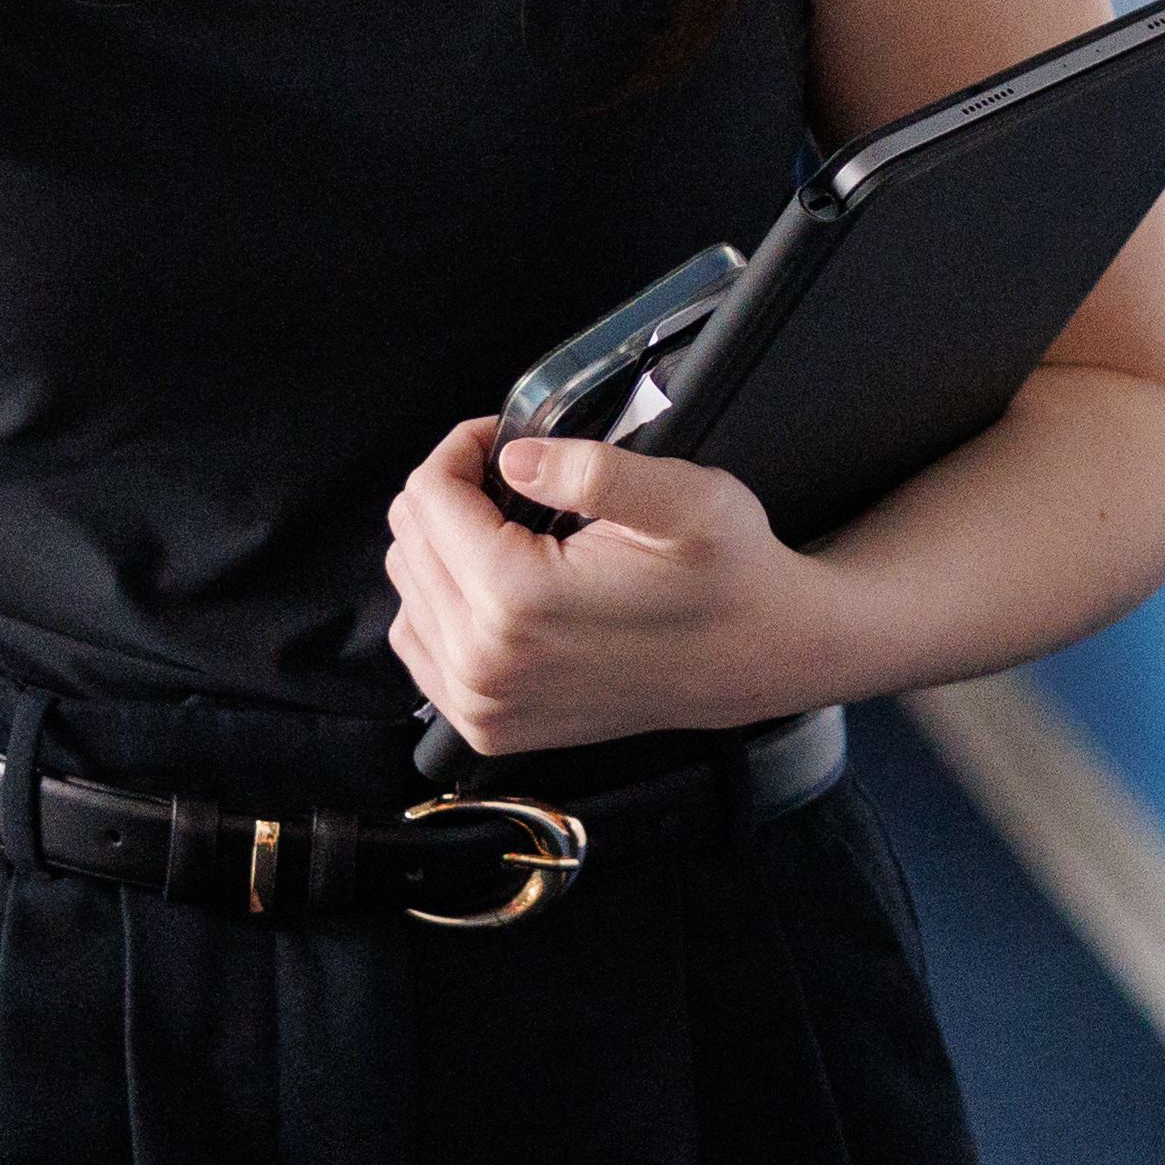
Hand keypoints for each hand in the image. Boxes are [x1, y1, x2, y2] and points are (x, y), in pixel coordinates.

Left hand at [383, 421, 835, 758]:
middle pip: (409, 540)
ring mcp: (481, 705)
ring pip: (406, 589)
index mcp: (519, 601)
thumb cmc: (729, 572)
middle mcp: (484, 664)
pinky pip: (418, 645)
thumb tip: (513, 459)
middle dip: (450, 494)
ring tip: (508, 530)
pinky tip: (490, 583)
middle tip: (512, 480)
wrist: (759, 657)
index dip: (463, 450)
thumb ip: (593, 469)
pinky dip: (440, 602)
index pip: (429, 496)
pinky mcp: (487, 726)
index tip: (505, 439)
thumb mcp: (686, 497)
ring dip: (444, 546)